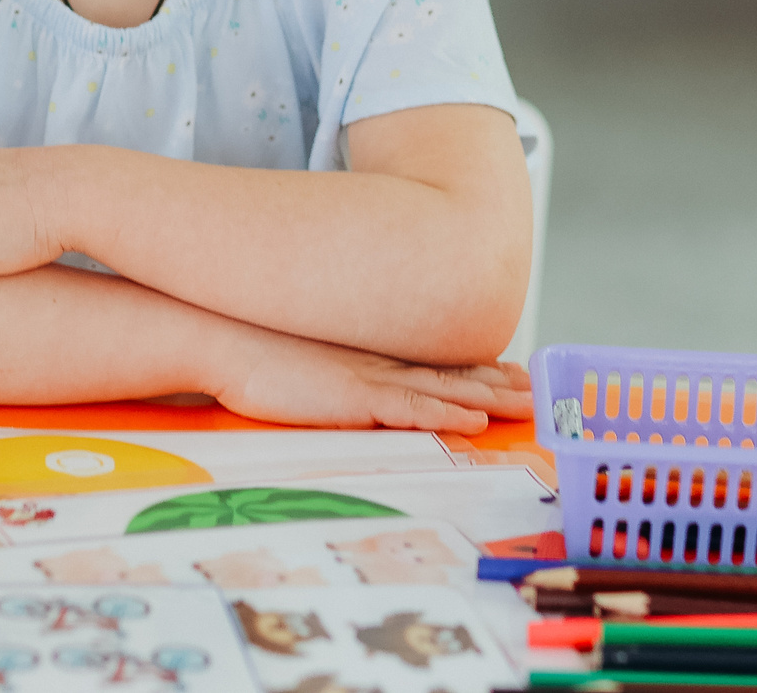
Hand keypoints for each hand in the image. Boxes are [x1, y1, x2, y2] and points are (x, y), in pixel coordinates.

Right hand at [210, 326, 534, 433]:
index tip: (510, 369)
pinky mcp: (354, 396)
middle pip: (451, 371)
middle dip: (497, 382)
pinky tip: (475, 421)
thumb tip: (335, 378)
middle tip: (536, 388)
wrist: (220, 335)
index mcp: (366, 353)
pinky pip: (411, 408)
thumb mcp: (300, 359)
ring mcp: (369, 377)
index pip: (432, 360)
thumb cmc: (250, 350)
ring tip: (527, 405)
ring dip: (489, 399)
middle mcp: (377, 360)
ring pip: (444, 389)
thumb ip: (327, 368)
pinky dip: (446, 414)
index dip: (476, 367)